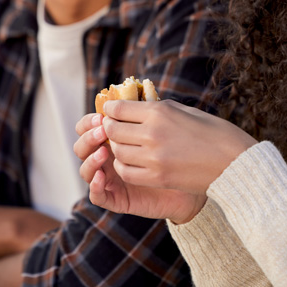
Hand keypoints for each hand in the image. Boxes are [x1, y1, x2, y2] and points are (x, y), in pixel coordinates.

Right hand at [74, 113, 205, 223]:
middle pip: (82, 146)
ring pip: (85, 169)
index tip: (103, 115)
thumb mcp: (164, 126)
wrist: (204, 179)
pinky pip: (98, 196)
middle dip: (88, 137)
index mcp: (115, 138)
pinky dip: (95, 186)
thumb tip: (129, 88)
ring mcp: (111, 179)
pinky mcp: (118, 199)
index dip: (90, 121)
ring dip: (90, 158)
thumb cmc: (185, 149)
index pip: (89, 127)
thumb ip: (145, 112)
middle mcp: (109, 158)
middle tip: (102, 132)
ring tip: (103, 152)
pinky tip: (101, 176)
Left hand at [100, 99, 256, 196]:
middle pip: (113, 130)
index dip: (110, 110)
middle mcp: (153, 133)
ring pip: (118, 152)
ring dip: (117, 147)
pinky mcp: (158, 178)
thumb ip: (158, 109)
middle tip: (112, 128)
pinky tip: (131, 162)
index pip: (118, 109)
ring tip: (124, 144)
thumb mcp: (185, 111)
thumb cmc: (215, 133)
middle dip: (109, 128)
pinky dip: (124, 166)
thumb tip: (136, 107)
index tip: (110, 111)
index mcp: (160, 112)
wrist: (236, 163)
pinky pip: (127, 172)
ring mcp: (154, 158)